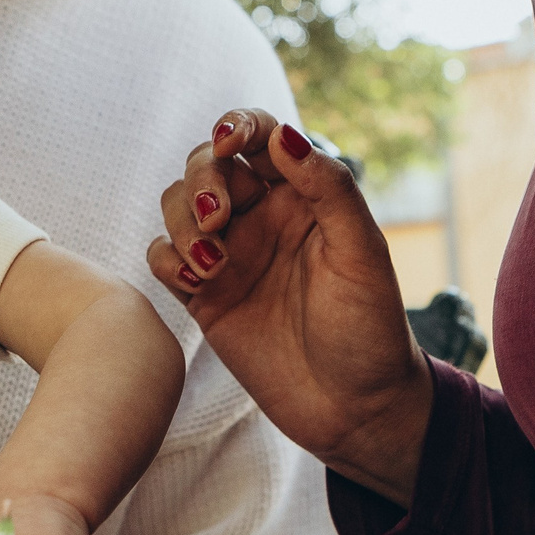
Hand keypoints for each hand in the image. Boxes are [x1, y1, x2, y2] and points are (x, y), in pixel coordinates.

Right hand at [149, 111, 433, 503]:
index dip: (236, 125)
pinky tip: (197, 283)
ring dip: (183, 221)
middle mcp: (262, 217)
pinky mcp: (204, 296)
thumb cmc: (371, 329)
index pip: (259, 136)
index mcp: (304, 196)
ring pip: (177, 206)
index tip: (229, 142)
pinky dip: (167, 260)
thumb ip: (328, 188)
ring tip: (212, 263)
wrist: (354, 409)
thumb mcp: (361, 253)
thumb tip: (283, 135)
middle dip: (202, 179)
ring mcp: (230, 255)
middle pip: (206, 164)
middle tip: (219, 216)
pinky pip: (163, 257)